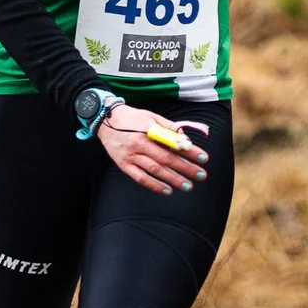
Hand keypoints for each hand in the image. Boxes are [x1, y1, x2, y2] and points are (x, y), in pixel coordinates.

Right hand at [95, 106, 210, 195]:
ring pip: (155, 170)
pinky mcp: (124, 165)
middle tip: (201, 175)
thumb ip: (168, 127)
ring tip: (188, 186)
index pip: (173, 142)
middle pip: (166, 158)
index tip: (204, 157)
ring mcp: (131, 155)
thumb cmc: (131, 118)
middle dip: (186, 168)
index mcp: (148, 130)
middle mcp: (139, 143)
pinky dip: (154, 185)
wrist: (104, 120)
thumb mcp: (151, 117)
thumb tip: (186, 139)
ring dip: (173, 179)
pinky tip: (167, 190)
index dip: (190, 150)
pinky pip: (140, 178)